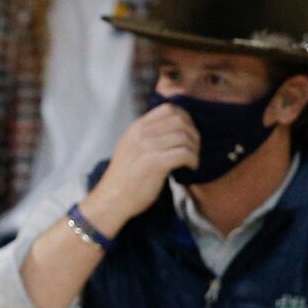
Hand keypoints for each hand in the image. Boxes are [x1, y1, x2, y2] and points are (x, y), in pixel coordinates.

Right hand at [88, 101, 200, 228]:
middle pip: (180, 121)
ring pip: (184, 137)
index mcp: (136, 127)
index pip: (168, 108)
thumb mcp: (130, 147)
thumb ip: (146, 135)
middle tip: (193, 148)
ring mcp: (147, 147)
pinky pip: (184, 153)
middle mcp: (141, 134)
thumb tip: (171, 128)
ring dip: (194, 149)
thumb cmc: (124, 176)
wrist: (112, 198)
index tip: (188, 132)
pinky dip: (193, 160)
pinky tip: (190, 168)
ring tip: (192, 160)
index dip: (185, 118)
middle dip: (193, 134)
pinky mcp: (155, 163)